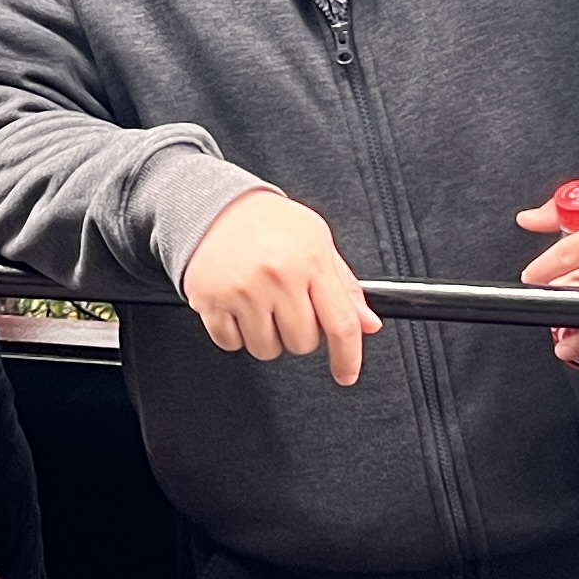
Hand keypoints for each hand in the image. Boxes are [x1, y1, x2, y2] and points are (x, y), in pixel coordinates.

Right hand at [178, 188, 379, 385]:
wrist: (217, 205)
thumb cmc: (270, 223)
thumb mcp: (317, 242)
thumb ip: (344, 286)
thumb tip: (368, 324)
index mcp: (310, 261)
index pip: (340, 324)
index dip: (348, 357)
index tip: (346, 373)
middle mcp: (277, 276)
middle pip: (302, 343)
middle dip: (298, 332)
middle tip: (286, 305)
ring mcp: (242, 290)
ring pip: (267, 349)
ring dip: (266, 335)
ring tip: (260, 302)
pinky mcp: (210, 300)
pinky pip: (231, 344)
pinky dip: (235, 333)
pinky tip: (237, 305)